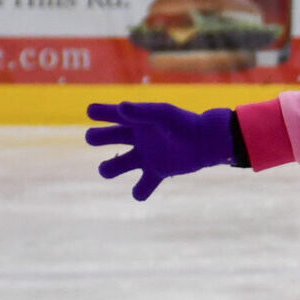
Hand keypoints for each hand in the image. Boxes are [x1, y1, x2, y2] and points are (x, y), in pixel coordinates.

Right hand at [86, 101, 236, 200]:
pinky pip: (142, 188)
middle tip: (94, 138)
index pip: (108, 112)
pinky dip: (139, 192)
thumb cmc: (184, 124)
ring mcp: (145, 156)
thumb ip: (142, 112)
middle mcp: (136, 138)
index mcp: (135, 120)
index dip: (98, 111)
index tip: (92, 112)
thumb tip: (121, 107)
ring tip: (108, 169)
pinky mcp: (157, 172)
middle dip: (96, 137)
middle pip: (103, 137)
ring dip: (108, 169)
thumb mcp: (163, 115)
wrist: (207, 142)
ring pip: (116, 166)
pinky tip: (139, 191)